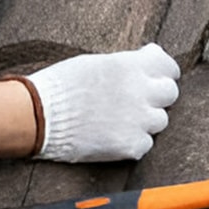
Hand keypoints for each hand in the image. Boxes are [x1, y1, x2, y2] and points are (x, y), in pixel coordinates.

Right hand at [26, 43, 179, 161]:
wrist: (38, 116)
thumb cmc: (61, 85)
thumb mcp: (97, 63)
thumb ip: (126, 65)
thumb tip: (143, 63)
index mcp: (132, 65)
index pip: (168, 66)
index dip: (163, 71)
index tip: (157, 74)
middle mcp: (140, 91)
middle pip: (170, 93)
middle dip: (158, 94)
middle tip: (141, 98)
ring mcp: (137, 120)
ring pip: (160, 120)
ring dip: (146, 119)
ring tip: (123, 119)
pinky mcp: (129, 145)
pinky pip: (145, 144)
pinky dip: (134, 141)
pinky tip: (116, 136)